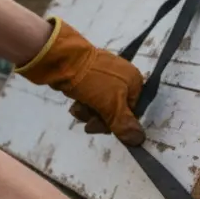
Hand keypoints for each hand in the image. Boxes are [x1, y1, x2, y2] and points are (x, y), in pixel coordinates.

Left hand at [15, 17, 145, 145]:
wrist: (60, 58)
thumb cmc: (91, 81)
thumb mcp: (111, 105)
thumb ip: (124, 124)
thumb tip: (139, 140)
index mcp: (134, 80)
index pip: (132, 111)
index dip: (118, 123)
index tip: (103, 128)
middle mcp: (123, 76)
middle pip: (116, 108)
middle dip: (100, 118)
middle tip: (87, 123)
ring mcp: (105, 73)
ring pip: (101, 103)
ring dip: (89, 112)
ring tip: (78, 109)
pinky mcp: (88, 73)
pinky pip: (91, 94)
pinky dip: (83, 101)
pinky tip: (75, 102)